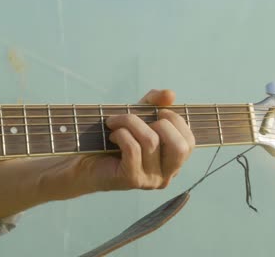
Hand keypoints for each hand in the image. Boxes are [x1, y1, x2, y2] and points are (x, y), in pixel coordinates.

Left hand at [79, 89, 194, 190]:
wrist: (84, 163)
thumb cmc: (116, 139)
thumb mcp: (139, 117)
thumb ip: (155, 103)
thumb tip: (170, 94)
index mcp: (173, 163)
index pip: (189, 142)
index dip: (176, 121)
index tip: (157, 112)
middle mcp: (166, 176)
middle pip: (179, 146)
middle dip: (160, 123)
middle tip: (139, 118)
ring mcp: (150, 180)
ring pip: (151, 141)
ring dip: (130, 122)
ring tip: (115, 122)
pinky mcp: (132, 179)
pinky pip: (133, 148)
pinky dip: (121, 134)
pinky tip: (112, 135)